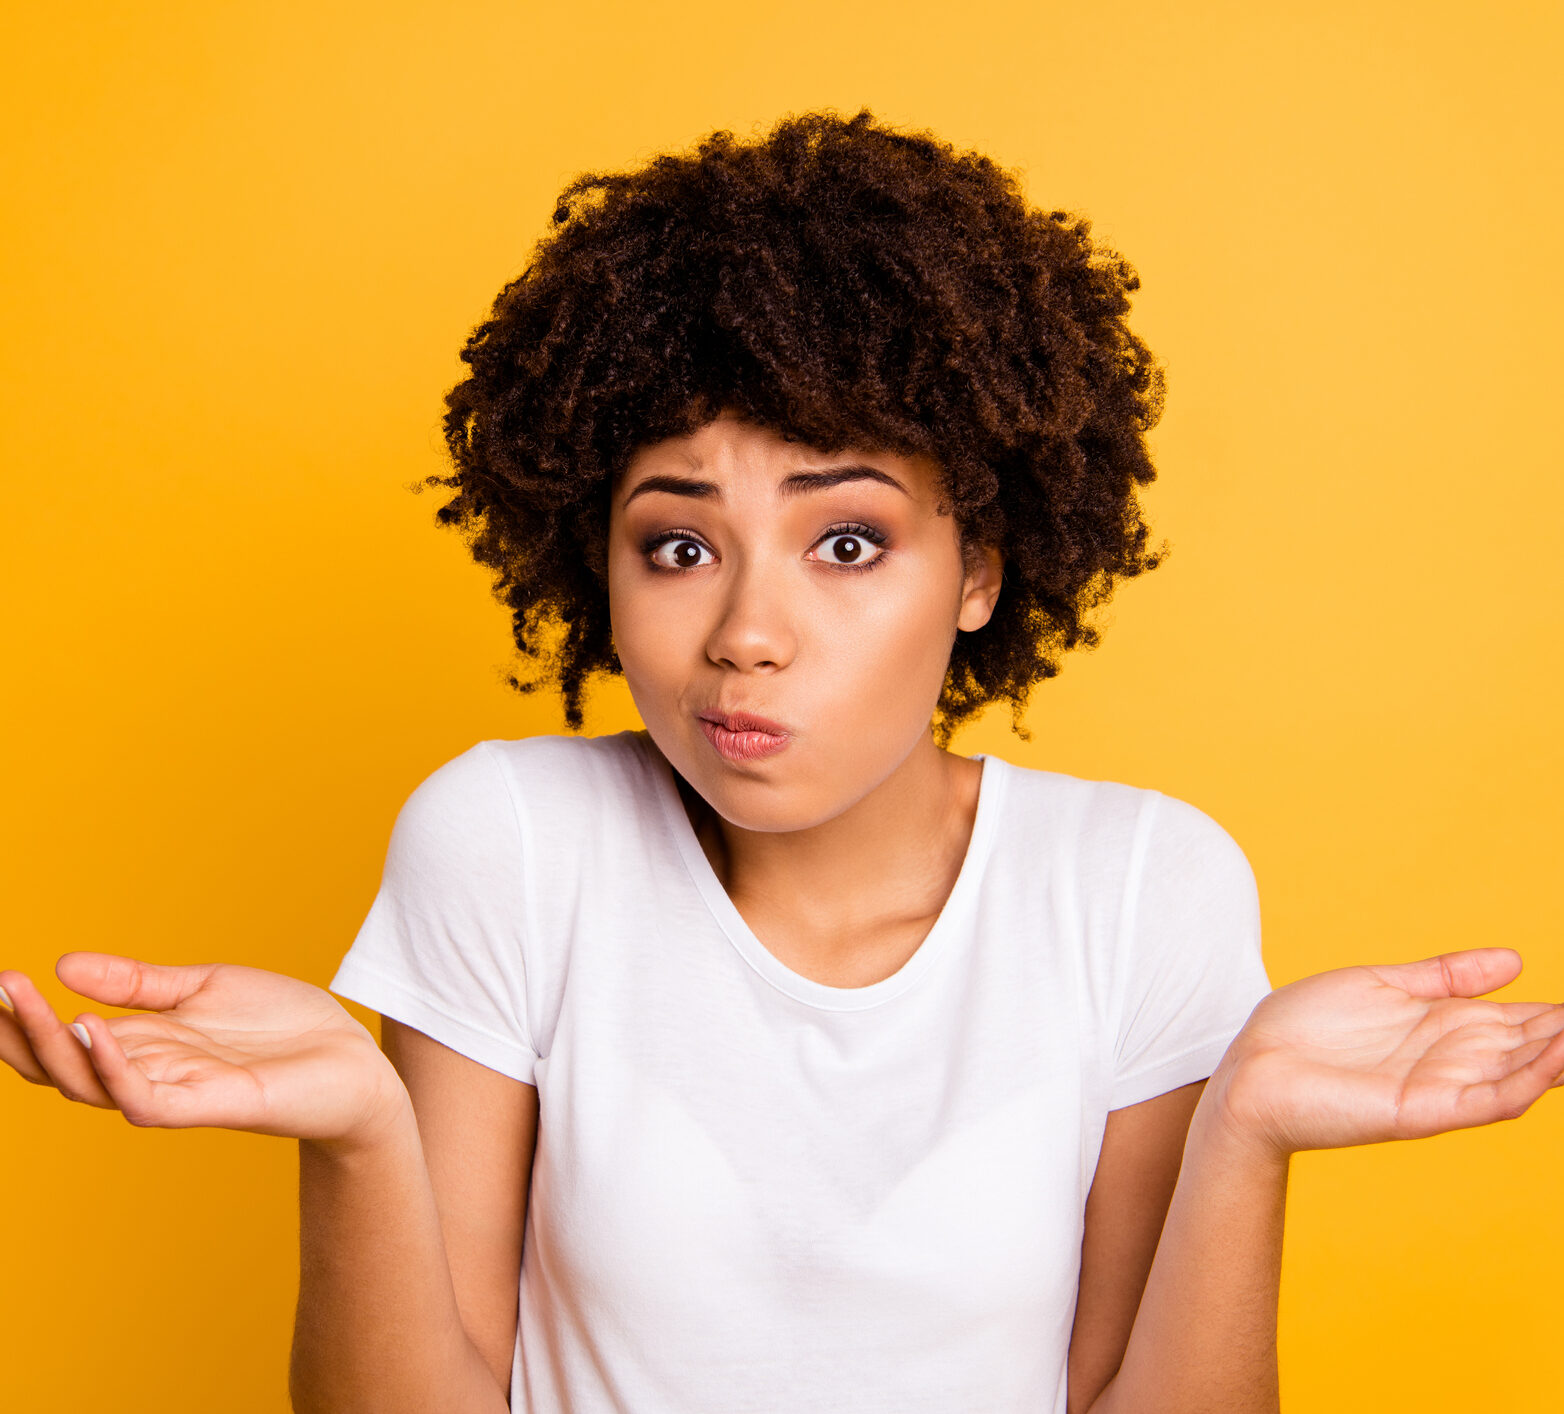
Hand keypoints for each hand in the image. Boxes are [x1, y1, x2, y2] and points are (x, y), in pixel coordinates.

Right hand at [0, 952, 405, 1147]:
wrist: (354, 1063)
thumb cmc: (283, 1030)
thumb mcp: (204, 987)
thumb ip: (138, 983)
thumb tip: (64, 963)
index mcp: (145, 1044)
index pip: (62, 1040)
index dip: (22, 1018)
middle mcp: (150, 1072)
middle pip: (61, 1065)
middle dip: (20, 1032)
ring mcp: (178, 1092)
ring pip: (92, 1083)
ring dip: (54, 1045)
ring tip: (28, 1000)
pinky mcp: (214, 1104)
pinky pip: (146, 1099)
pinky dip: (115, 1069)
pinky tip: (93, 1032)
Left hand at [1210, 947, 1563, 1159]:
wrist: (1250, 1068)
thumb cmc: (1305, 1029)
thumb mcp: (1382, 985)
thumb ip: (1445, 976)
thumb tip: (1515, 959)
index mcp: (1445, 1026)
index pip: (1523, 1020)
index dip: (1560, 1014)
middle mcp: (1452, 1059)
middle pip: (1532, 1046)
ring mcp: (1440, 1086)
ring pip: (1522, 1073)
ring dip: (1560, 1055)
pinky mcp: (1420, 1110)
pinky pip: (1486, 1099)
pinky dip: (1526, 1081)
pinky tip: (1556, 1059)